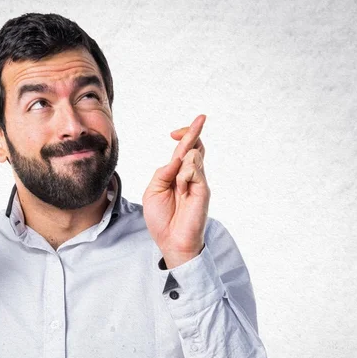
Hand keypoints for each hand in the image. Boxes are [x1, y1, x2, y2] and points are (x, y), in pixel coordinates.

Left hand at [142, 114, 209, 268]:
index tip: (174, 132)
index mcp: (176, 175)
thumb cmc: (161, 219)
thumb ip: (163, 172)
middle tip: (201, 117)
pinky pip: (194, 170)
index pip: (184, 150)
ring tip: (178, 186)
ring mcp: (198, 182)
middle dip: (194, 131)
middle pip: (196, 146)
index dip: (183, 136)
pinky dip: (184, 175)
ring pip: (194, 155)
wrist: (170, 240)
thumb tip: (178, 157)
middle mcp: (190, 176)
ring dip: (181, 164)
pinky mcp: (203, 190)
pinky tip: (182, 189)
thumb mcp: (153, 191)